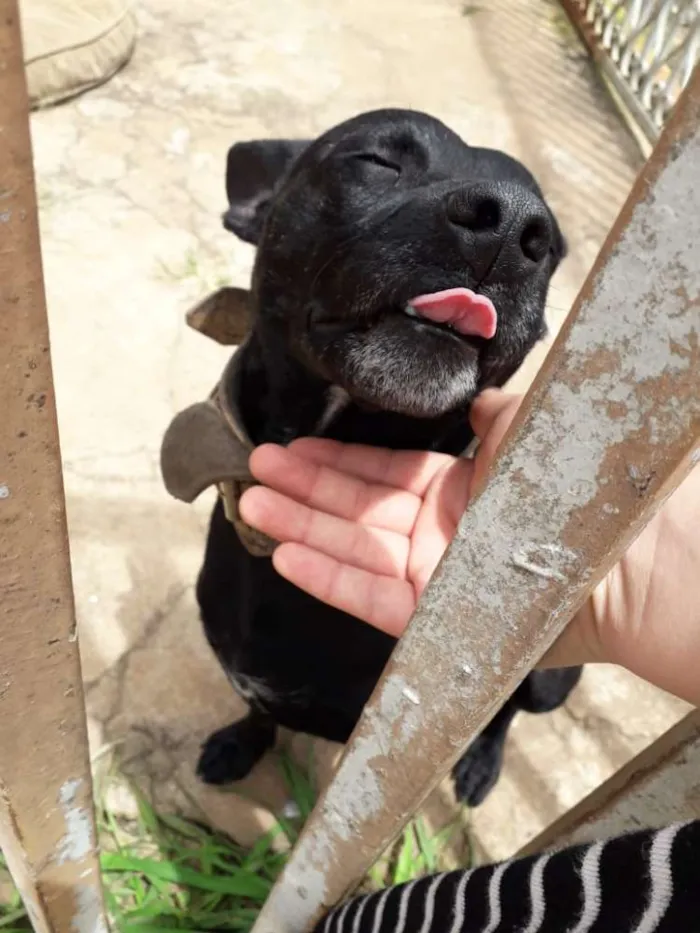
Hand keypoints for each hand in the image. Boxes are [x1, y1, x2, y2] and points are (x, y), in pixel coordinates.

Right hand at [240, 391, 699, 704]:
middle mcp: (436, 531)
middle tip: (252, 469)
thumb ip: (490, 413)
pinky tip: (285, 554)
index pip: (379, 473)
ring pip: (350, 548)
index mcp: (456, 489)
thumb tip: (471, 399)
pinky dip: (327, 576)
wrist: (624, 557)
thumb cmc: (575, 485)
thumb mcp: (525, 428)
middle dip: (303, 489)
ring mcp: (431, 575)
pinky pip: (368, 596)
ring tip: (251, 506)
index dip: (333, 461)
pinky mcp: (432, 616)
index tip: (290, 448)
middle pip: (354, 508)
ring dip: (299, 527)